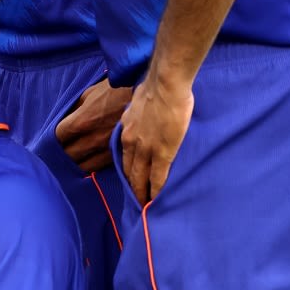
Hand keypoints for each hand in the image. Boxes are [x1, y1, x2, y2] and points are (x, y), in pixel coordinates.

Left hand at [55, 78, 130, 172]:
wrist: (152, 95)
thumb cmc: (119, 90)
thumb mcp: (91, 93)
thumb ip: (75, 109)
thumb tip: (65, 119)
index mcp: (82, 122)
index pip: (57, 137)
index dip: (52, 138)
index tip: (54, 138)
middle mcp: (92, 140)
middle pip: (67, 155)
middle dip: (60, 154)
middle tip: (59, 152)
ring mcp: (106, 149)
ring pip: (82, 167)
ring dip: (75, 164)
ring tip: (74, 160)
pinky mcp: (119, 155)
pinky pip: (99, 167)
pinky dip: (92, 166)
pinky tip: (90, 163)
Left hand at [119, 75, 193, 203]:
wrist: (164, 84)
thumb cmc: (155, 87)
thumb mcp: (137, 103)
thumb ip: (138, 113)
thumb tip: (142, 112)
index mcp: (127, 131)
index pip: (125, 157)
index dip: (128, 171)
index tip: (131, 181)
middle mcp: (131, 143)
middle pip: (130, 171)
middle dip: (132, 186)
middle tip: (136, 200)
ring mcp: (146, 149)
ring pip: (140, 177)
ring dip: (142, 192)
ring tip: (145, 204)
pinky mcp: (162, 152)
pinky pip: (157, 176)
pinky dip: (155, 189)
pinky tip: (156, 199)